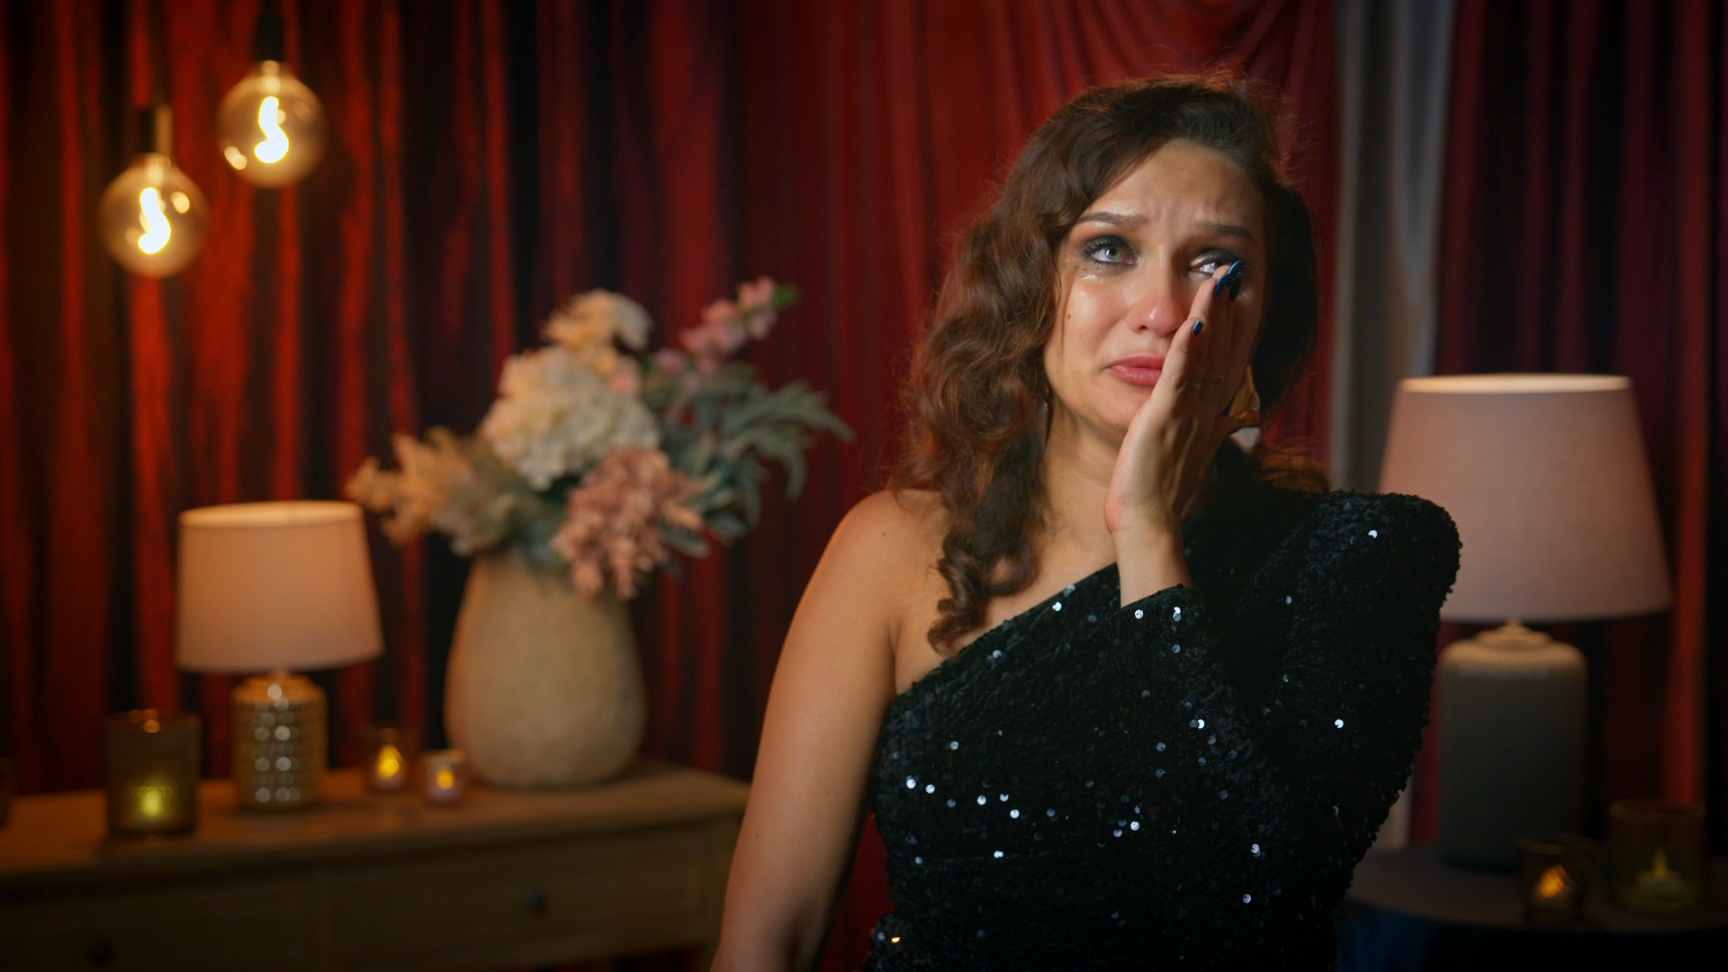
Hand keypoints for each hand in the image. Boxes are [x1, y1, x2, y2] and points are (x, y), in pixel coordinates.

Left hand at [1103, 260, 1256, 535]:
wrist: (1151, 522)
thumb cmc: (1168, 491)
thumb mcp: (1198, 453)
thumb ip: (1221, 429)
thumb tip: (1245, 416)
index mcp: (1210, 415)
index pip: (1225, 363)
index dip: (1233, 329)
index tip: (1236, 296)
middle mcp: (1204, 410)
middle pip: (1221, 352)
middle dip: (1226, 312)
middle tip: (1230, 273)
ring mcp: (1187, 414)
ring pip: (1203, 357)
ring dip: (1211, 317)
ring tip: (1216, 281)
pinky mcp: (1164, 418)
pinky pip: (1178, 377)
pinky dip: (1187, 348)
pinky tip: (1193, 321)